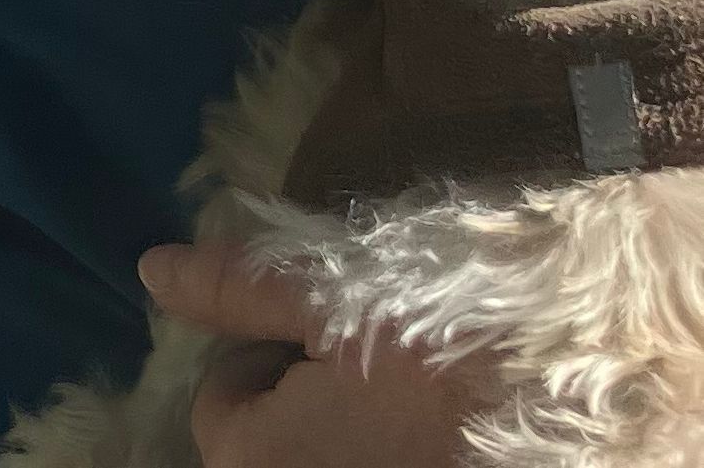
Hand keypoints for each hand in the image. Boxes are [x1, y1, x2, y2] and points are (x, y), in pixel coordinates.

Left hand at [138, 240, 488, 467]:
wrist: (567, 380)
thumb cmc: (435, 328)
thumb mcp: (329, 289)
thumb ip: (235, 288)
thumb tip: (150, 270)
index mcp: (258, 459)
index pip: (219, 403)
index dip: (266, 356)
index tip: (328, 333)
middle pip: (265, 444)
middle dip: (299, 402)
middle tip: (369, 362)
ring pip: (317, 456)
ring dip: (346, 430)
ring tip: (406, 394)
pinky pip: (371, 464)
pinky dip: (386, 448)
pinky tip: (432, 430)